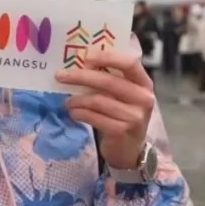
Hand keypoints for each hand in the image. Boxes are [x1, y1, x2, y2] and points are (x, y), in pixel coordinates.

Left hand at [55, 48, 153, 169]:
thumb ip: (109, 77)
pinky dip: (80, 113)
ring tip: (67, 101)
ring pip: (98, 100)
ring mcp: (134, 116)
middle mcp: (143, 98)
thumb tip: (79, 62)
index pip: (129, 63)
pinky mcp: (122, 131)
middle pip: (109, 81)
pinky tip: (74, 113)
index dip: (107, 58)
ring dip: (77, 99)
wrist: (130, 148)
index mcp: (144, 82)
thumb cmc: (122, 113)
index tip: (85, 58)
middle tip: (60, 76)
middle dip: (81, 76)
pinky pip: (94, 117)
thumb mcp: (123, 93)